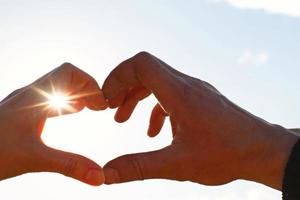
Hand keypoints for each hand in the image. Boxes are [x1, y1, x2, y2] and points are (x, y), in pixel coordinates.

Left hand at [0, 63, 106, 185]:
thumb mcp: (33, 159)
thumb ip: (69, 166)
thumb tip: (100, 176)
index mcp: (34, 98)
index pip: (69, 73)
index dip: (91, 84)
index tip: (102, 105)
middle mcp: (29, 95)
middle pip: (65, 77)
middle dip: (87, 89)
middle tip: (101, 108)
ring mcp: (24, 104)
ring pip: (57, 88)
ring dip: (77, 95)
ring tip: (91, 109)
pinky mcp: (21, 114)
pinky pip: (49, 99)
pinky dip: (65, 103)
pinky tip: (72, 114)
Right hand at [102, 52, 297, 189]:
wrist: (263, 151)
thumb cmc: (227, 154)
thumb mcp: (178, 164)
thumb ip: (139, 167)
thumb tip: (107, 173)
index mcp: (180, 93)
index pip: (141, 64)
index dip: (118, 76)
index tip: (107, 99)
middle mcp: (187, 85)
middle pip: (146, 70)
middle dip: (123, 88)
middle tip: (110, 109)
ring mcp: (195, 90)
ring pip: (157, 82)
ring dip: (137, 98)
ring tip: (123, 119)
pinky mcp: (200, 99)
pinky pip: (170, 95)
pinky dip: (155, 108)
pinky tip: (153, 131)